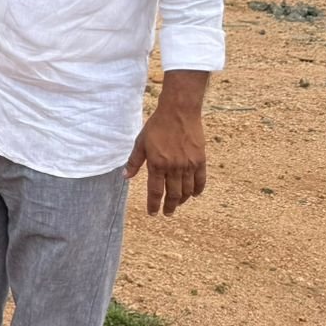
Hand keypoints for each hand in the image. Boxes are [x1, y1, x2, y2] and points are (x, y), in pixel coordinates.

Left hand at [124, 73, 208, 215]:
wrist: (178, 112)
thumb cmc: (157, 126)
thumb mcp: (141, 142)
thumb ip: (134, 161)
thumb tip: (125, 177)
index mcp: (157, 164)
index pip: (155, 191)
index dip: (154, 205)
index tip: (153, 213)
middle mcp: (173, 168)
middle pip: (173, 194)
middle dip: (169, 206)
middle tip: (167, 213)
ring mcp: (188, 165)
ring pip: (187, 190)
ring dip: (182, 200)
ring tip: (178, 204)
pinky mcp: (200, 160)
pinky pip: (200, 180)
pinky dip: (197, 190)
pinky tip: (194, 195)